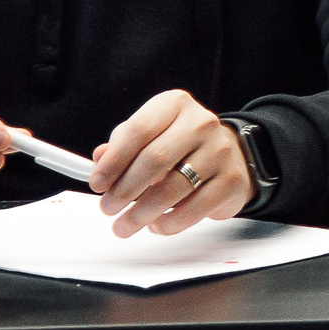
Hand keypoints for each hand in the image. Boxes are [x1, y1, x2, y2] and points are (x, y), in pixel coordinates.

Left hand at [90, 90, 249, 237]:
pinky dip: (168, 223)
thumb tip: (100, 159)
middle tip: (108, 208)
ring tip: (125, 225)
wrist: (231, 155)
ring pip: (173, 188)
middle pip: (154, 159)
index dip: (113, 160)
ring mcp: (220, 151)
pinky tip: (156, 224)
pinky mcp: (231, 181)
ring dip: (141, 213)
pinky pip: (193, 210)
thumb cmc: (181, 146)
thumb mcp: (151, 135)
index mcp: (175, 105)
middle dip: (124, 190)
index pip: (139, 129)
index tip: (97, 183)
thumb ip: (123, 144)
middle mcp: (201, 123)